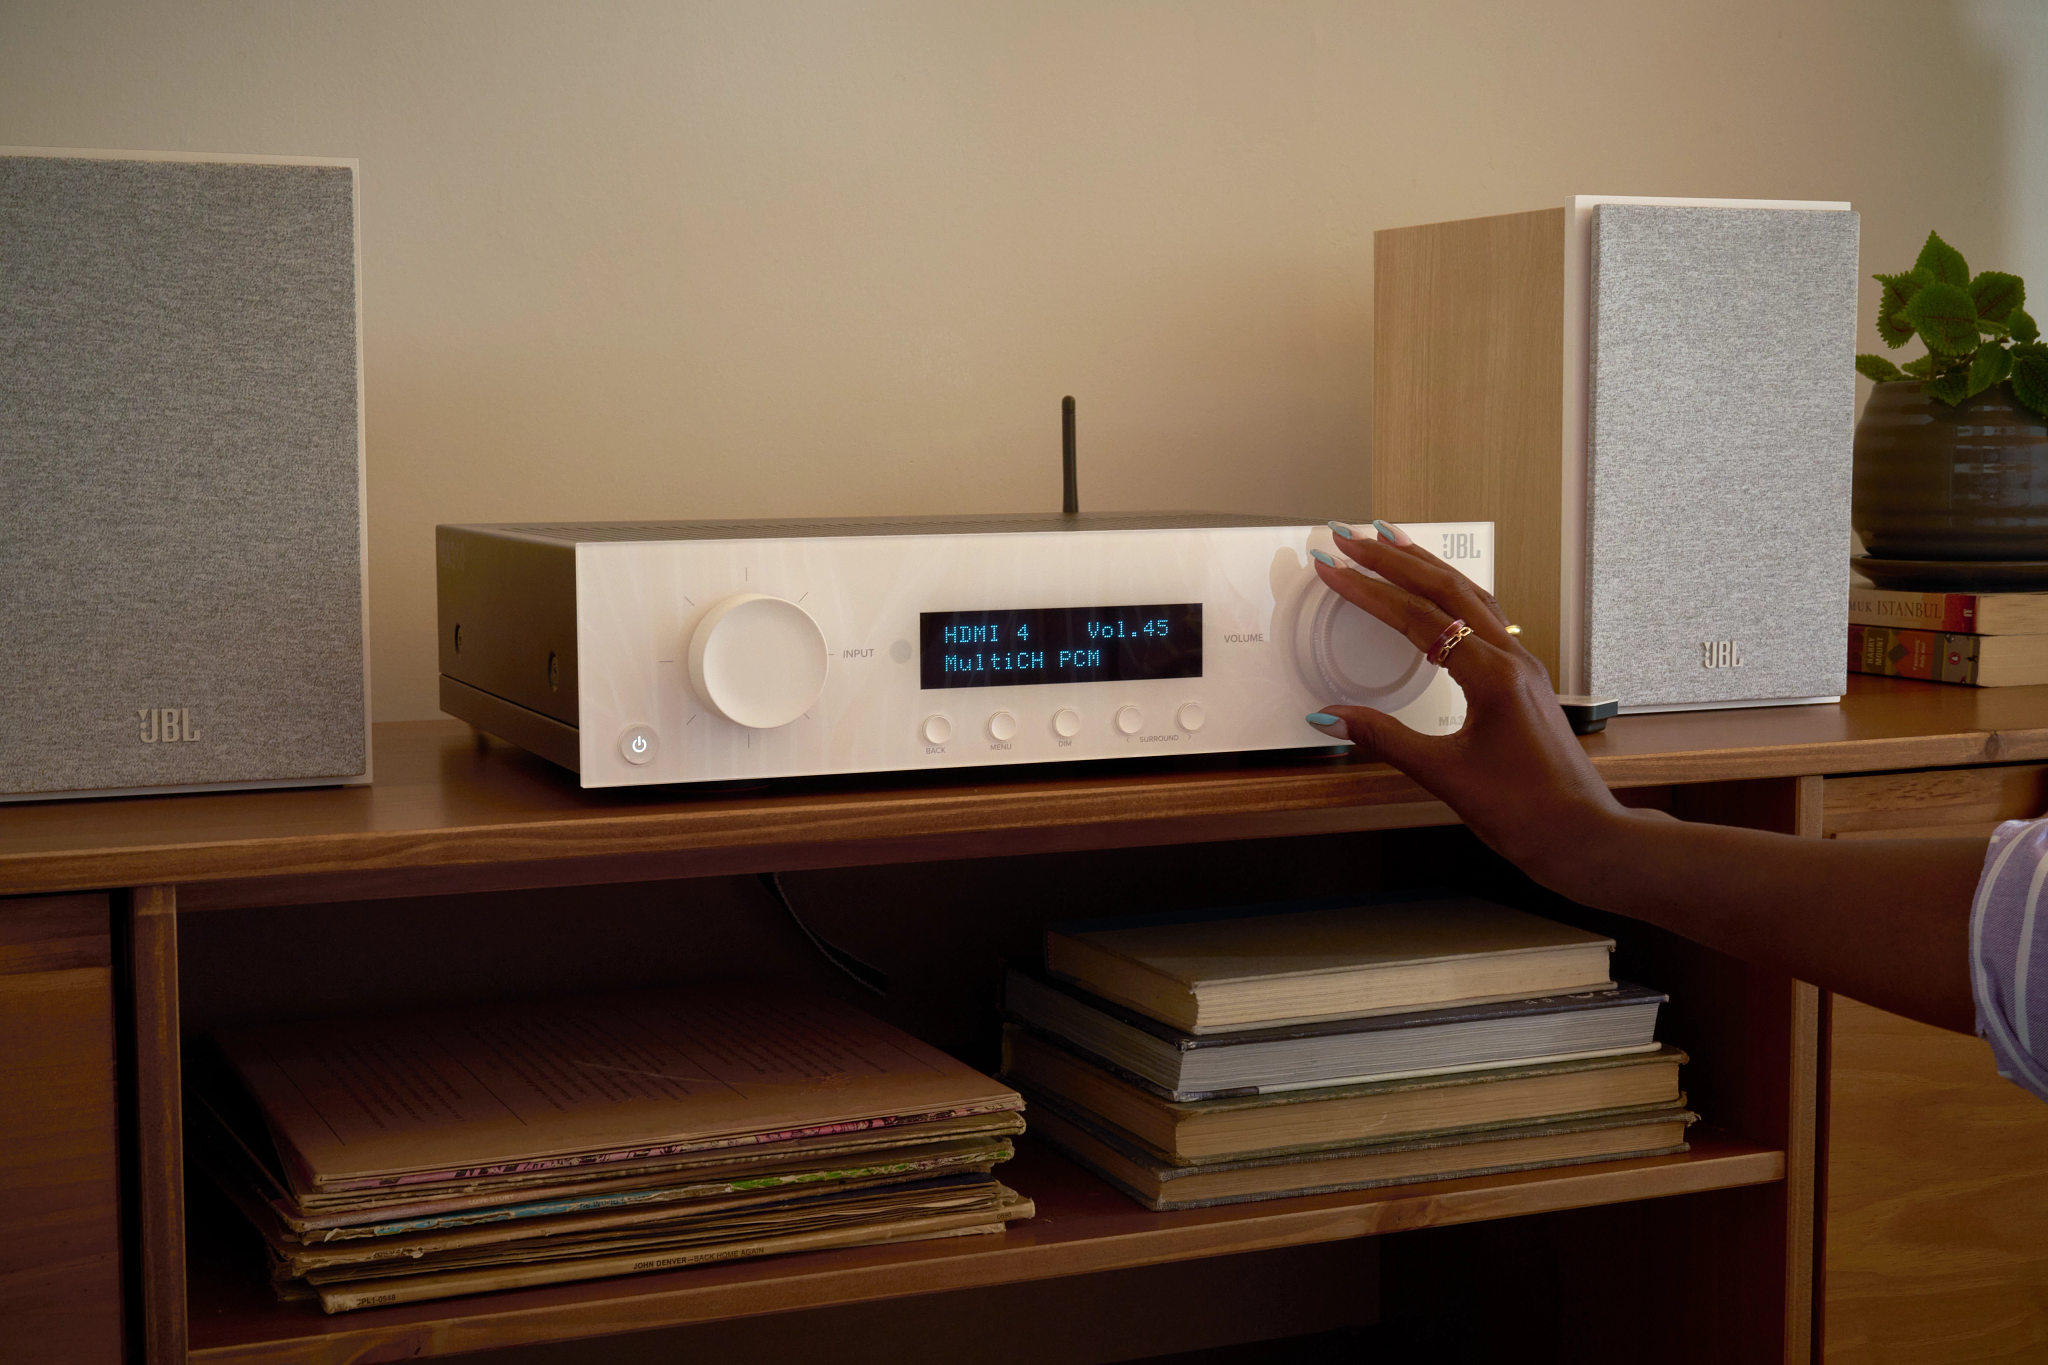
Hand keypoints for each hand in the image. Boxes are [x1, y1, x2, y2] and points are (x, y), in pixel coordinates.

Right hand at [1304, 520, 1628, 886]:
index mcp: (1492, 677)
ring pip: (1469, 596)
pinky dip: (1450, 594)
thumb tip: (1332, 717)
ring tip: (1389, 543)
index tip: (1334, 569)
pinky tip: (1433, 594)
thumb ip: (1384, 739)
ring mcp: (1521, 665)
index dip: (1369, 591)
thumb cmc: (1526, 810)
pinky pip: (1484, 618)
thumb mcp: (1444, 776)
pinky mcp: (1522, 679)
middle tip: (1351, 537)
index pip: (1418, 618)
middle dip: (1393, 559)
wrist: (1581, 835)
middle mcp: (1511, 659)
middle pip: (1445, 589)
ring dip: (1425, 567)